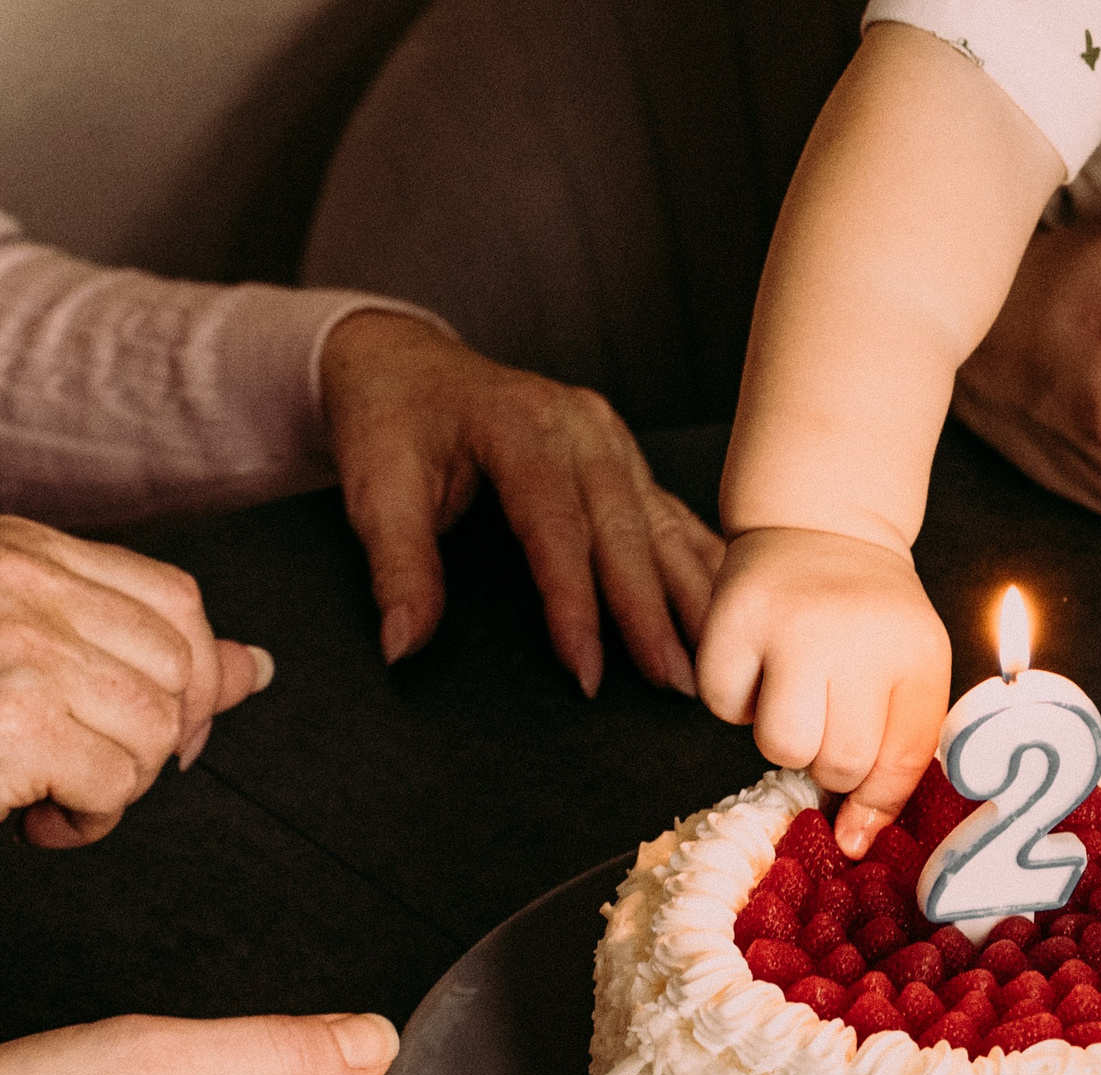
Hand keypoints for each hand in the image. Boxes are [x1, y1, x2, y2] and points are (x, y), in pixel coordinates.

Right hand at [0, 517, 268, 949]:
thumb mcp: (20, 664)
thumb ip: (135, 656)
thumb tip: (255, 666)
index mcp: (18, 547)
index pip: (179, 602)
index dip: (183, 683)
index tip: (133, 731)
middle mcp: (14, 579)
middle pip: (182, 669)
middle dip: (149, 742)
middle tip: (68, 768)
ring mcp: (8, 645)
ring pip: (160, 731)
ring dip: (113, 786)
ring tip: (33, 788)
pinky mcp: (4, 723)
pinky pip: (121, 786)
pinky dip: (84, 822)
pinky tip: (19, 816)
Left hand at [319, 310, 721, 690]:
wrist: (403, 363)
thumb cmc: (390, 421)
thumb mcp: (373, 487)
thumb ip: (396, 565)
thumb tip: (404, 644)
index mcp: (519, 424)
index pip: (557, 526)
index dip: (574, 604)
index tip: (587, 671)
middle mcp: (579, 426)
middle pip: (624, 530)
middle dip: (652, 614)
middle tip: (675, 685)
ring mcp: (610, 439)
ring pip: (661, 525)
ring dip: (691, 596)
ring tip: (714, 661)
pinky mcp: (623, 458)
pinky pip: (671, 515)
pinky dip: (701, 564)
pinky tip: (727, 607)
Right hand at [696, 527, 951, 854]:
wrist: (822, 525)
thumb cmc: (871, 618)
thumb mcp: (911, 671)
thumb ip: (898, 756)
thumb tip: (852, 842)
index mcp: (914, 651)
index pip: (901, 761)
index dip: (874, 804)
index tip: (855, 828)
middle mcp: (854, 634)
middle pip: (837, 762)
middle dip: (830, 759)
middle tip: (830, 714)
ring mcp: (788, 623)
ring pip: (780, 746)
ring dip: (785, 737)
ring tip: (798, 691)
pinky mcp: (730, 618)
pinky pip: (723, 708)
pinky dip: (738, 701)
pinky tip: (761, 663)